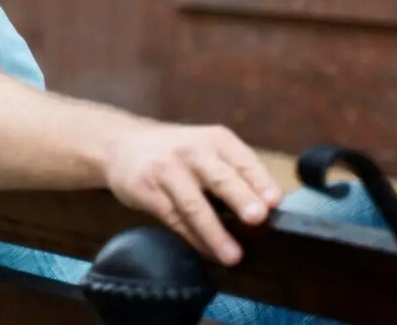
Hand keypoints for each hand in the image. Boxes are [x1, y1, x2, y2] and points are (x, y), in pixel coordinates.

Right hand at [103, 122, 283, 265]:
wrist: (122, 145)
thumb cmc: (177, 152)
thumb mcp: (207, 149)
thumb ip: (235, 172)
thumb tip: (269, 208)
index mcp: (215, 139)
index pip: (243, 160)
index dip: (260, 182)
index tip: (274, 202)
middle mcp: (191, 151)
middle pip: (219, 178)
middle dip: (240, 198)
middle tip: (257, 218)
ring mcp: (166, 170)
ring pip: (194, 205)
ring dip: (216, 233)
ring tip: (233, 255)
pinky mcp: (146, 190)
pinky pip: (175, 219)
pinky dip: (194, 239)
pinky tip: (209, 252)